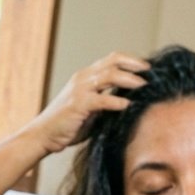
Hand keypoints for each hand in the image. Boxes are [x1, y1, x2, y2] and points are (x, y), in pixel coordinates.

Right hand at [21, 51, 148, 154]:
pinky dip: (118, 101)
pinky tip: (128, 105)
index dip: (131, 60)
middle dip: (135, 64)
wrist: (42, 135)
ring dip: (130, 80)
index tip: (147, 68)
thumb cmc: (66, 125)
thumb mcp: (89, 109)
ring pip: (110, 75)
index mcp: (85, 77)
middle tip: (151, 72)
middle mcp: (82, 78)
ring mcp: (79, 90)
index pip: (112, 59)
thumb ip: (105, 101)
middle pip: (113, 61)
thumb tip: (130, 101)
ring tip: (144, 86)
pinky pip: (103, 99)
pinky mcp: (78, 105)